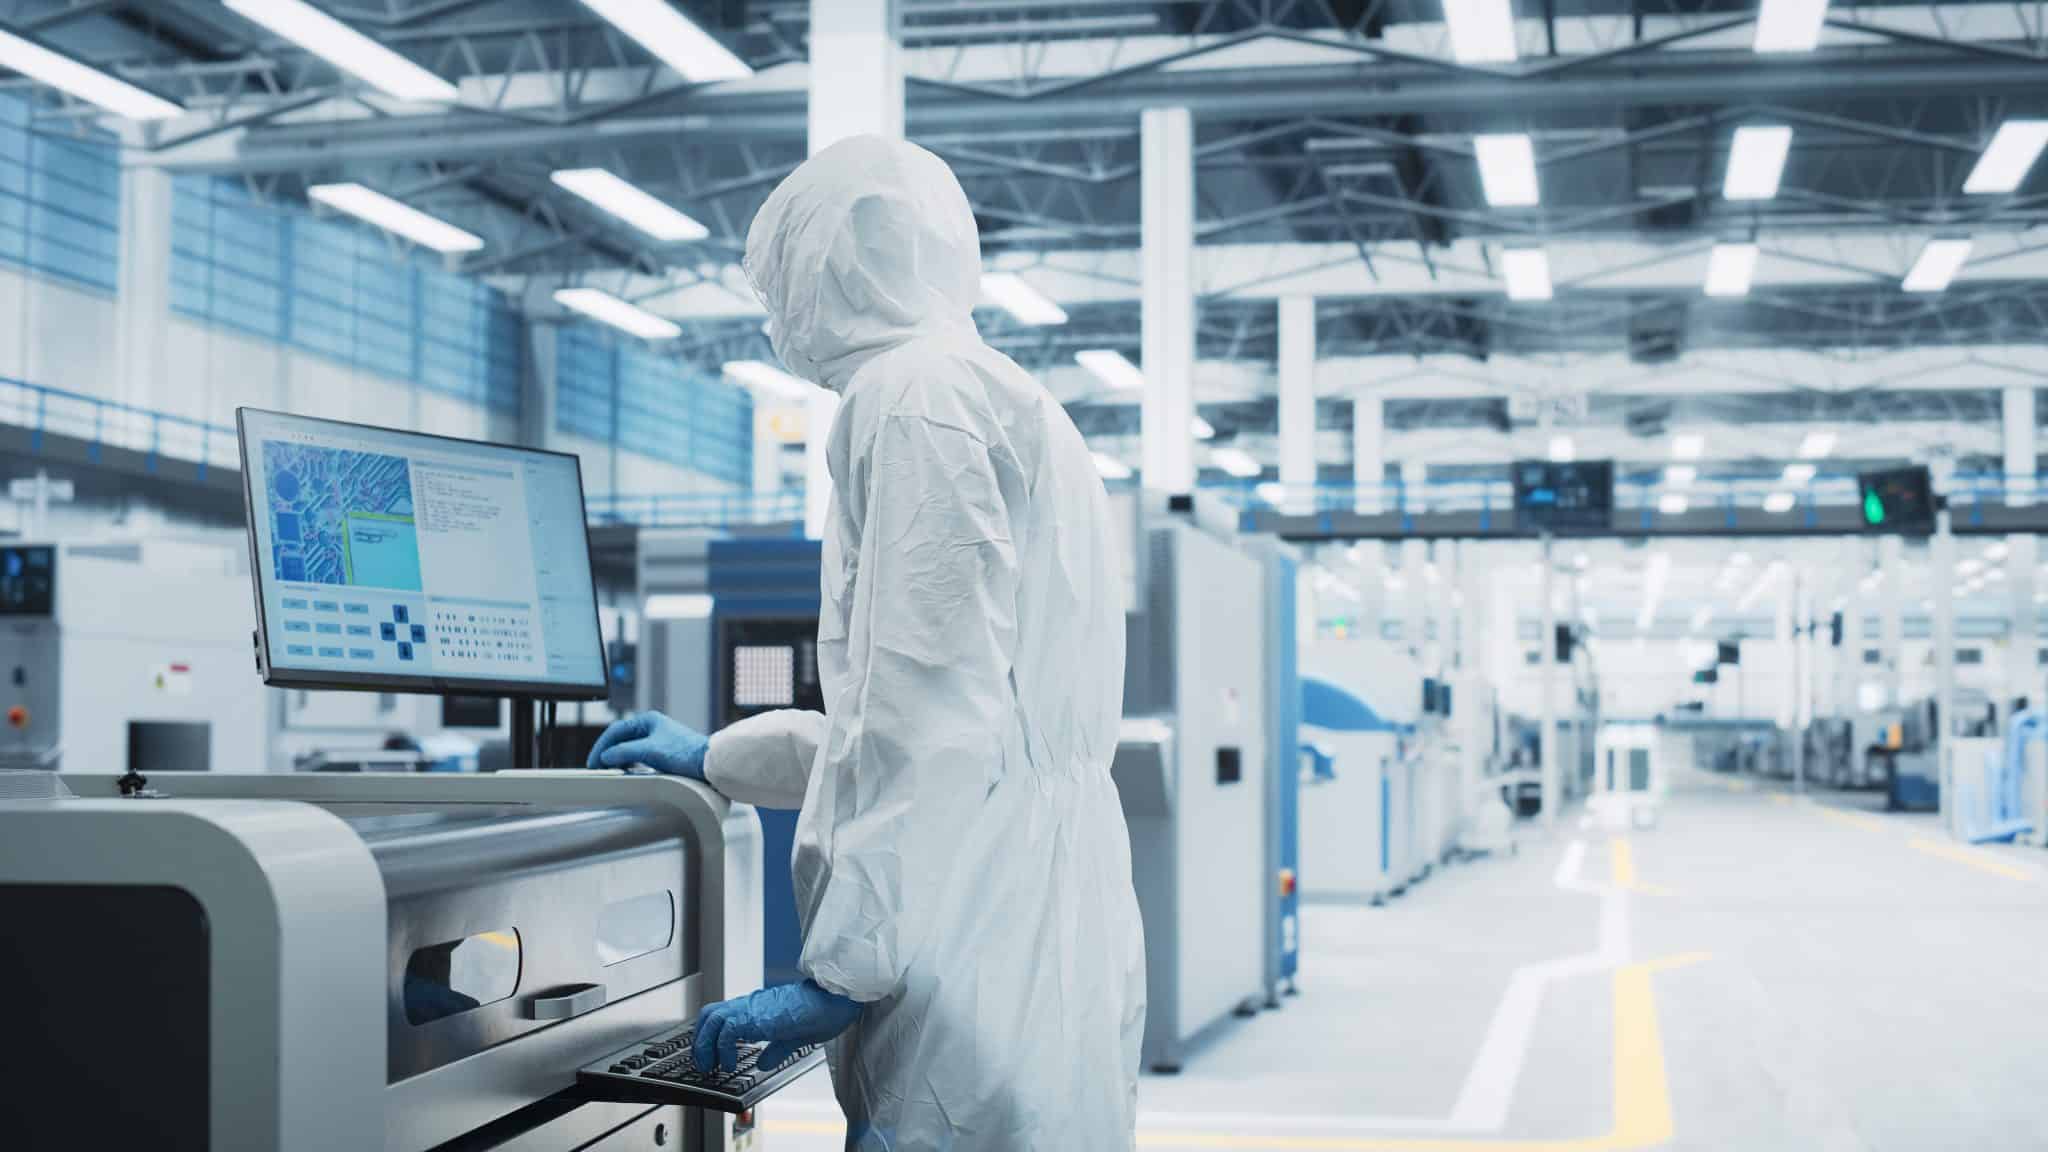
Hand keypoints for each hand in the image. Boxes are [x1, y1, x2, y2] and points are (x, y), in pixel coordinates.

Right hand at [586, 712, 709, 778]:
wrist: (708, 764)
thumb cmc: (685, 753)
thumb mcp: (649, 751)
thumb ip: (625, 752)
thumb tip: (606, 755)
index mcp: (648, 720)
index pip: (616, 730)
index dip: (602, 746)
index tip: (594, 761)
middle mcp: (651, 727)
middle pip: (621, 739)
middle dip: (607, 752)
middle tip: (598, 767)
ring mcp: (656, 740)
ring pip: (629, 748)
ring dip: (617, 758)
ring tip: (608, 771)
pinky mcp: (662, 753)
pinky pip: (638, 756)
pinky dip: (628, 763)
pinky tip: (625, 771)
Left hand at [693, 980, 860, 1074]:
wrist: (834, 1000)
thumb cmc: (822, 1012)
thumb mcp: (794, 1037)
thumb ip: (775, 1049)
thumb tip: (764, 1062)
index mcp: (759, 1008)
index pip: (722, 1015)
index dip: (709, 1035)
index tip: (708, 1055)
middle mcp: (751, 1005)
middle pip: (709, 1014)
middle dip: (700, 1039)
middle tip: (703, 1063)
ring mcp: (753, 1007)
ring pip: (712, 1018)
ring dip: (706, 1044)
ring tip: (711, 1066)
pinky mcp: (757, 1015)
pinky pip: (728, 1029)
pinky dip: (723, 1048)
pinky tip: (730, 1064)